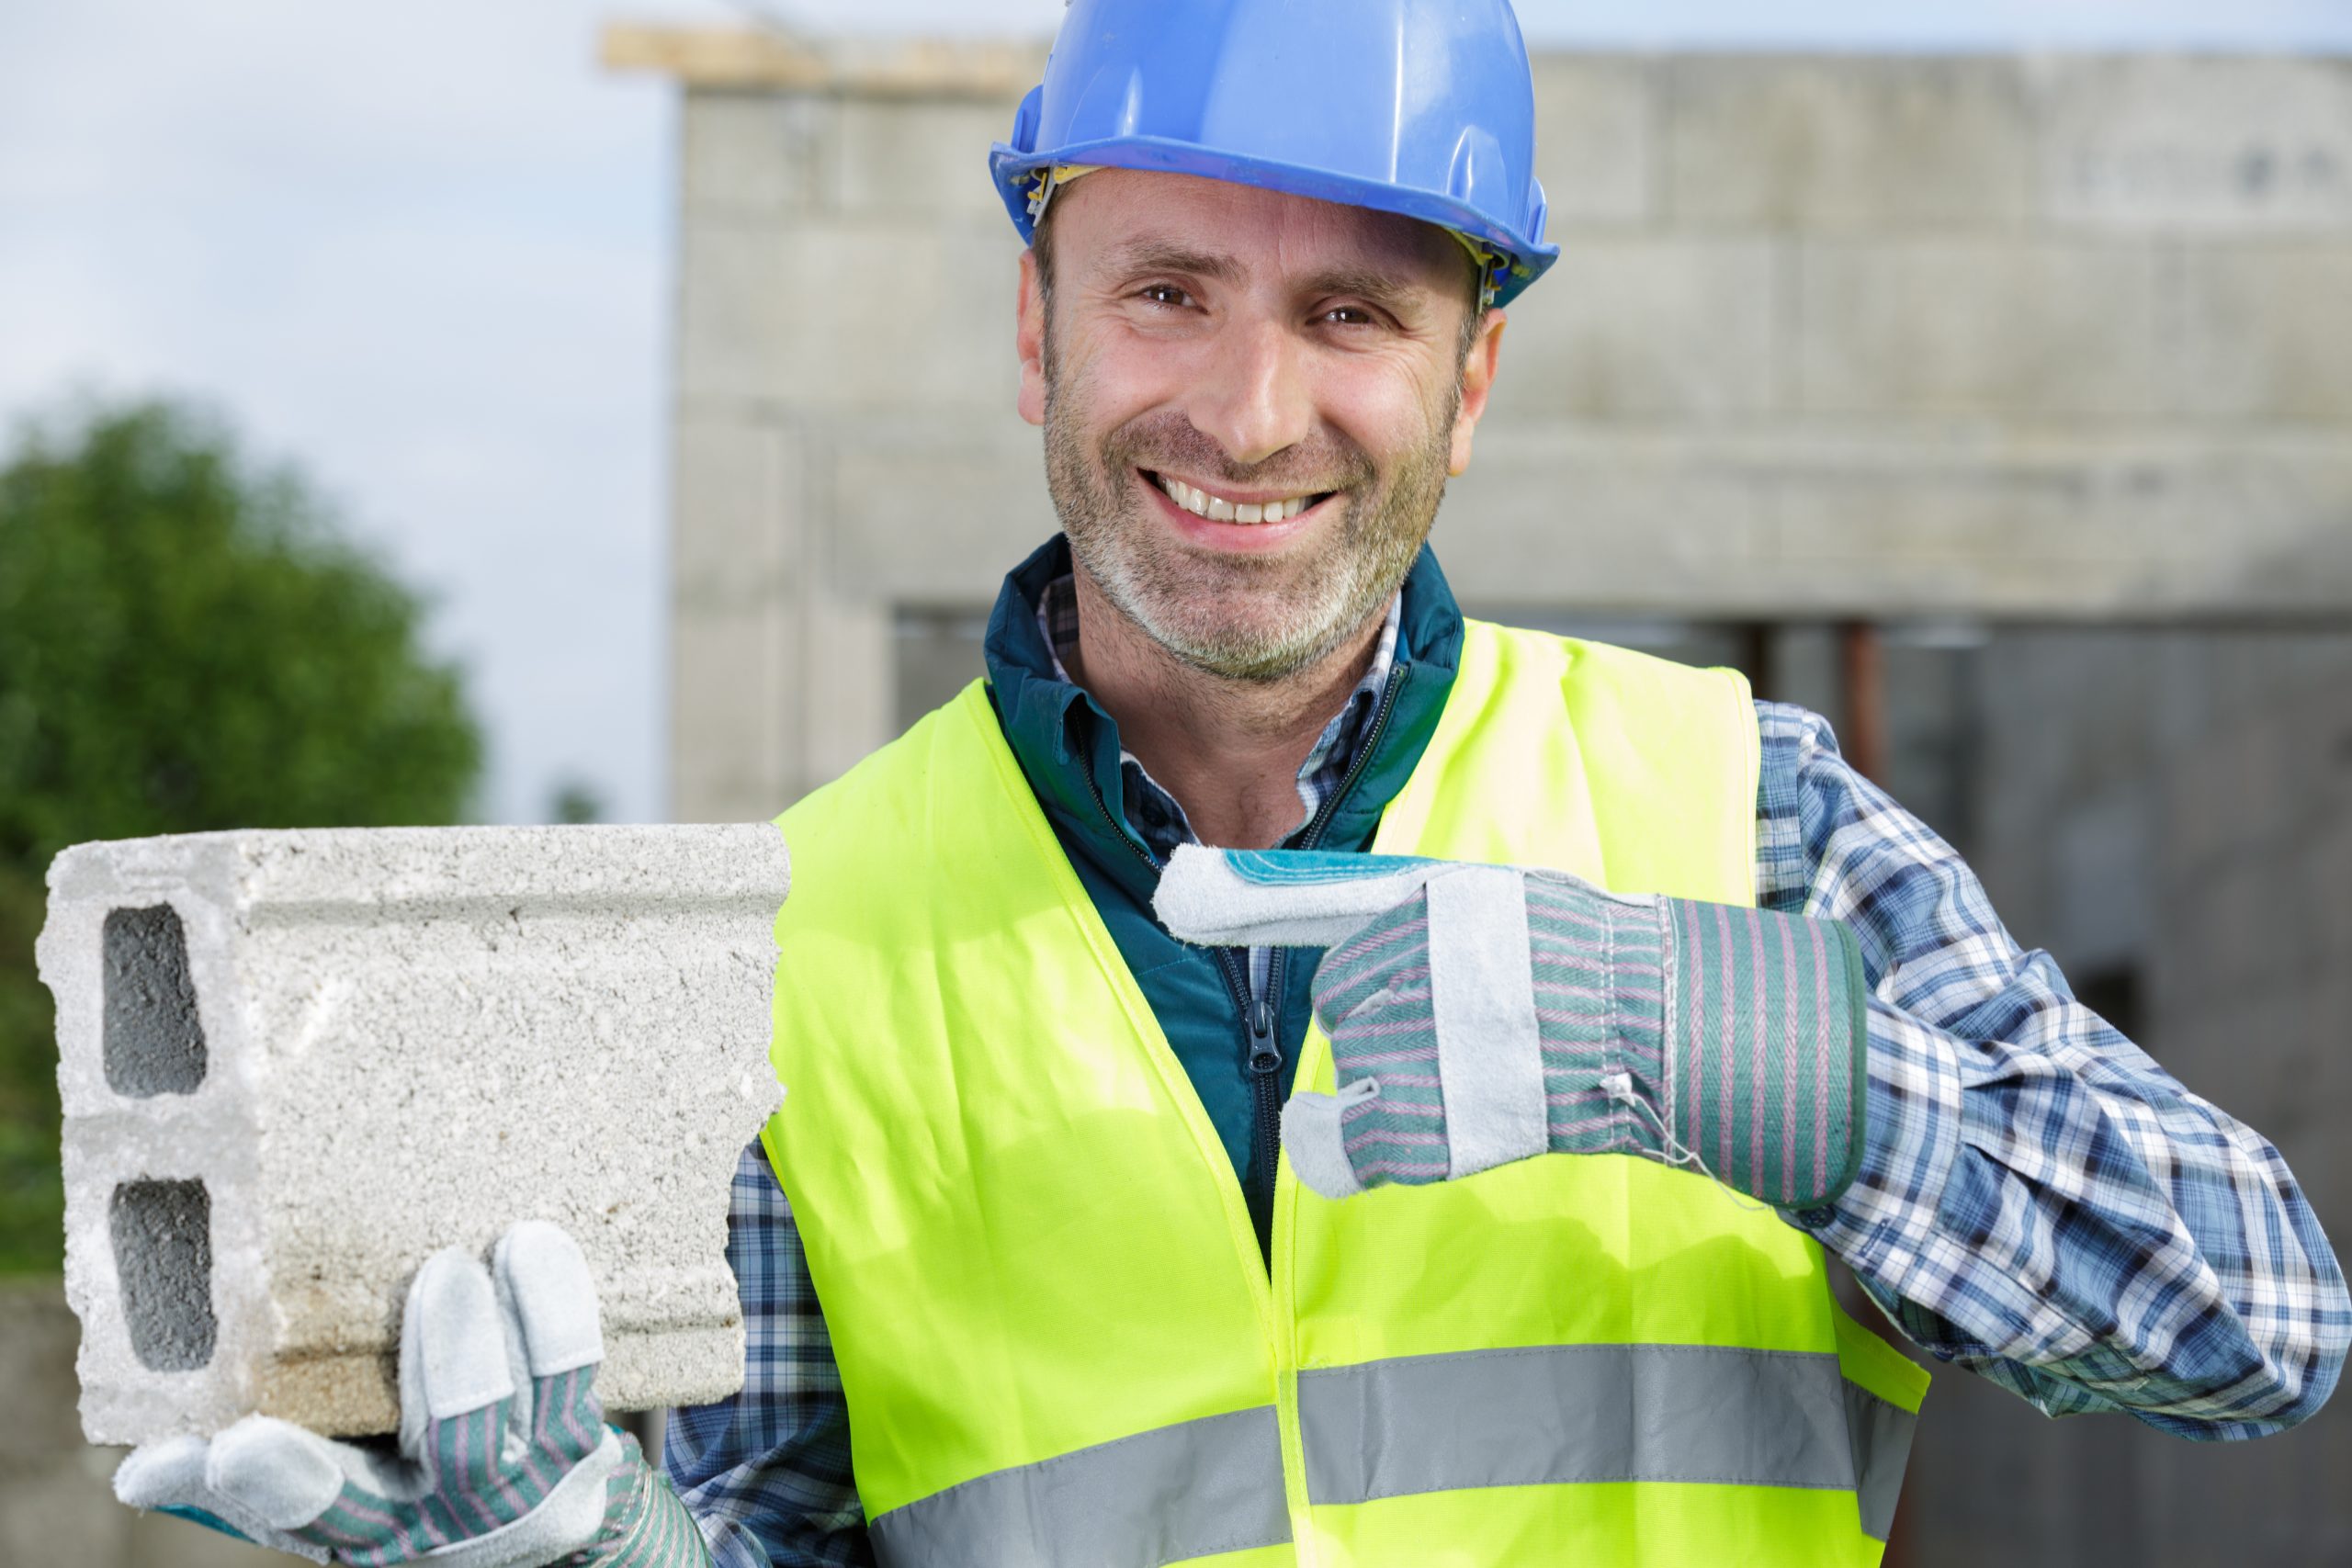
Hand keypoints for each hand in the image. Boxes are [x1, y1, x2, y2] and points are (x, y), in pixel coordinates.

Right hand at [114, 1221, 710, 1566]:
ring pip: (531, 1396)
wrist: (524, 1533)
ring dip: (521, 1318)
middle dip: (453, 1359)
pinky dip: (558, 1304)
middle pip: (453, 1440)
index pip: (311, 1507)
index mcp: (358, 1525)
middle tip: (440, 1274)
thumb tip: (145, 1467)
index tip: (236, 1445)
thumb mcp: (321, 1500)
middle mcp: (445, 1507)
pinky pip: (575, 1368)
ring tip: (497, 1249)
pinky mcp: (579, 1435)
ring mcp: (522, 1473)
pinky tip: (534, 1245)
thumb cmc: (392, 1490)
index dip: (276, 1480)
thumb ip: (242, 1481)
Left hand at [1156, 846, 1868, 1209]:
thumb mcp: (1498, 899)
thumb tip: (1315, 903)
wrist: (1664, 1032)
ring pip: (1353, 1061)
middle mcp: (1408, 964)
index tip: (1179, 893)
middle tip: (1455, 1026)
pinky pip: (1347, 1138)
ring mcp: (1413, 1045)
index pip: (1305, 898)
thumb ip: (1410, 903)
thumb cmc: (1591, 964)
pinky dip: (1340, 1141)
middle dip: (1379, 1013)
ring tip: (1470, 1071)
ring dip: (1391, 1072)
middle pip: (1340, 998)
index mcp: (1427, 901)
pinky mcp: (1423, 1120)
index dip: (1233, 897)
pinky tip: (1352, 1134)